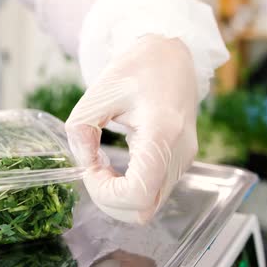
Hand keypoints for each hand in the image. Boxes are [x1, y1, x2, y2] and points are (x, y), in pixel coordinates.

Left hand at [66, 35, 197, 223]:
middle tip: (93, 169)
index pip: (136, 194)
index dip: (105, 193)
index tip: (91, 168)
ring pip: (149, 207)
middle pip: (143, 210)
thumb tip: (84, 163)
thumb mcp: (97, 92)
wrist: (171, 56)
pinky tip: (119, 166)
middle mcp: (179, 152)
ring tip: (104, 166)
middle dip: (109, 200)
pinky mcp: (182, 162)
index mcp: (162, 131)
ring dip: (119, 196)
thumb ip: (81, 130)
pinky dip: (130, 190)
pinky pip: (154, 193)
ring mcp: (185, 160)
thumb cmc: (136, 68)